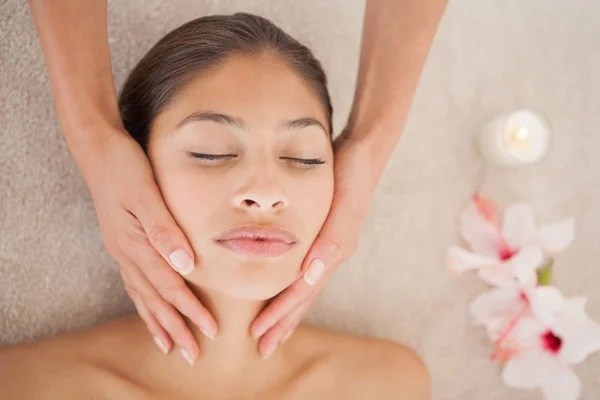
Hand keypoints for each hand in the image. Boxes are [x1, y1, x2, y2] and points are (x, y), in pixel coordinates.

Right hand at [82, 129, 216, 361]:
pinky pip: (133, 282)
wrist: (98, 149)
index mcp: (136, 243)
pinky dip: (144, 302)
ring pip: (142, 295)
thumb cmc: (126, 166)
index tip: (210, 331)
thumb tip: (186, 266)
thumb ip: (165, 229)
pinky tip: (150, 309)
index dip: (191, 310)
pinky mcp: (122, 242)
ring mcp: (122, 249)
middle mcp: (127, 252)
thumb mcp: (146, 193)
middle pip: (155, 299)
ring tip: (169, 345)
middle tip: (192, 354)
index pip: (170, 286)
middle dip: (175, 328)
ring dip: (158, 322)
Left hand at [250, 133, 376, 357]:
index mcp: (333, 250)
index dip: (282, 314)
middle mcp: (331, 252)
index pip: (303, 292)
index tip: (260, 336)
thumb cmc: (353, 173)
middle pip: (304, 296)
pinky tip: (283, 286)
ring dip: (287, 309)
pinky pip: (305, 267)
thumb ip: (332, 238)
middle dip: (283, 322)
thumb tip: (311, 274)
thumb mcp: (344, 202)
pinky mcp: (325, 232)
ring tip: (270, 327)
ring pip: (304, 285)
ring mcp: (329, 244)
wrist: (365, 149)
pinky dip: (292, 284)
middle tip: (262, 347)